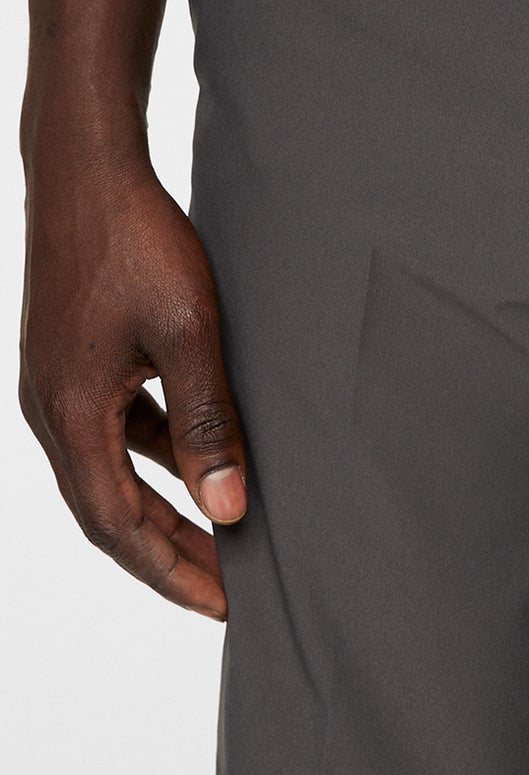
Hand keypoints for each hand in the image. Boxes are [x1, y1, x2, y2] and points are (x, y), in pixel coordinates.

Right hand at [20, 156, 246, 618]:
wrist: (87, 169)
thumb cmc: (137, 241)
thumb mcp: (189, 333)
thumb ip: (208, 423)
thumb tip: (229, 508)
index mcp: (72, 415)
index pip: (119, 526)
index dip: (173, 572)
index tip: (225, 605)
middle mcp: (52, 411)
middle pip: (110, 512)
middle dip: (170, 556)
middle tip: (230, 590)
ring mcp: (59, 386)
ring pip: (112, 474)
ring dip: (164, 509)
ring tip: (223, 535)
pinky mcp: (74, 363)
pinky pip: (114, 432)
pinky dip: (154, 458)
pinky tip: (197, 462)